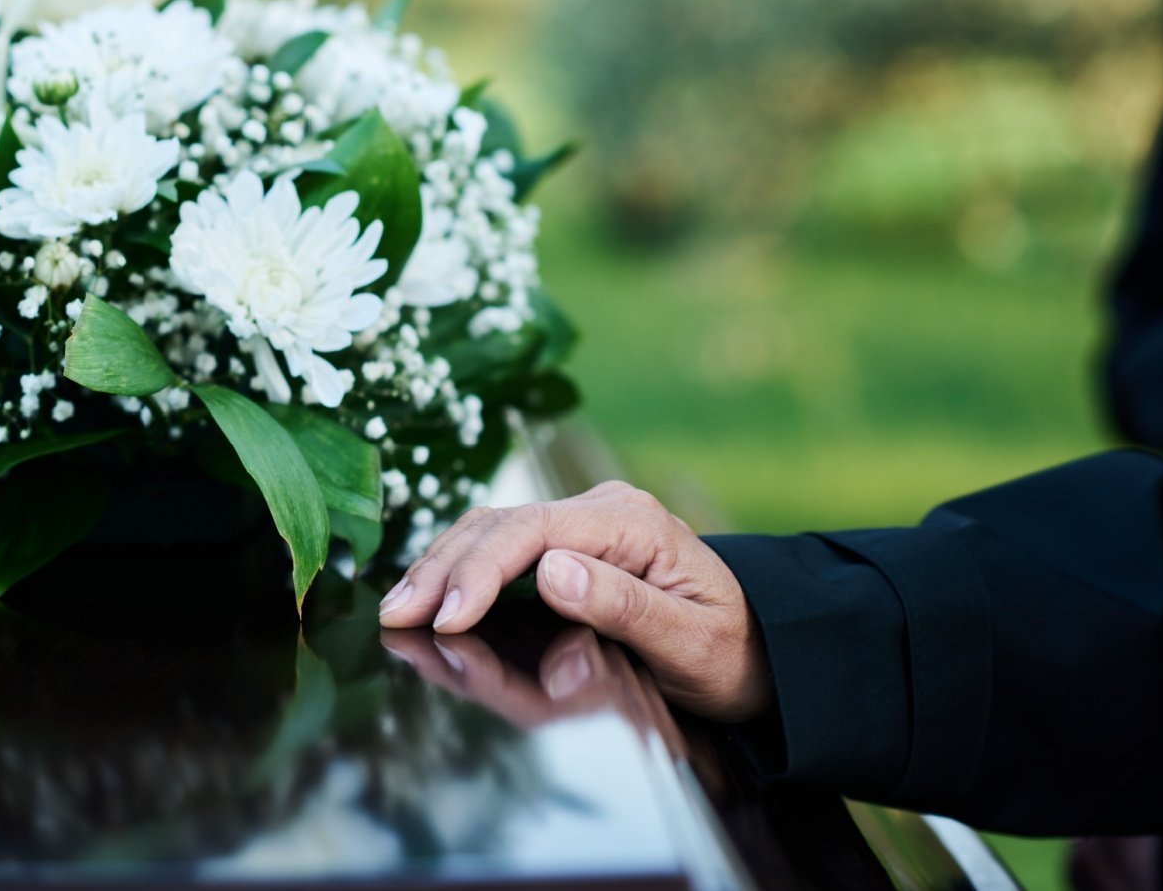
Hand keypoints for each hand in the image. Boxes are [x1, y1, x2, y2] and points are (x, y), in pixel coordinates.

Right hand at [377, 481, 772, 722]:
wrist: (767, 648)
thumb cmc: (733, 653)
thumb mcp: (691, 641)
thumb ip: (624, 605)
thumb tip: (551, 572)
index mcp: (630, 521)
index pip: (534, 531)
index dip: (482, 571)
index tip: (448, 619)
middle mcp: (601, 510)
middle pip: (500, 524)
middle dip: (443, 569)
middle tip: (396, 617)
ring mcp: (583, 524)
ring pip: (491, 530)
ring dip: (441, 567)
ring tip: (397, 609)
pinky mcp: (570, 546)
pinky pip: (503, 548)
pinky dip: (460, 570)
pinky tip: (430, 597)